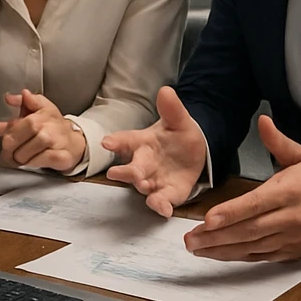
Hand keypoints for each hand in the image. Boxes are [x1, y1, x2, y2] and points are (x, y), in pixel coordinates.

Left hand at [0, 89, 85, 171]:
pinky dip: (36, 163)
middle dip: (10, 151)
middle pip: (10, 143)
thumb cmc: (54, 125)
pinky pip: (38, 162)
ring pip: (23, 156)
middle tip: (15, 151)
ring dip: (23, 159)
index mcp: (33, 116)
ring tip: (30, 153)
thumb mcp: (40, 109)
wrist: (76, 140)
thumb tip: (10, 96)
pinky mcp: (59, 155)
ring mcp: (51, 140)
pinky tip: (41, 158)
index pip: (7, 124)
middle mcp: (41, 126)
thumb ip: (24, 103)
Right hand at [101, 86, 208, 216]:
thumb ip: (171, 108)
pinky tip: (164, 210)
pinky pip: (161, 201)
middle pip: (131, 168)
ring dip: (142, 186)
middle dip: (125, 171)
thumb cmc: (178, 135)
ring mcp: (154, 180)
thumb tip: (166, 90)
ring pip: (143, 186)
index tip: (106, 142)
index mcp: (142, 142)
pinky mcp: (167, 193)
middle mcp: (143, 163)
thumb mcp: (178, 120)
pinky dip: (161, 206)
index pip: (125, 140)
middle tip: (116, 173)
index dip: (115, 142)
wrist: (194, 153)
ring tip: (144, 186)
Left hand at [182, 114, 300, 261]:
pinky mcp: (288, 252)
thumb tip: (263, 120)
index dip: (232, 213)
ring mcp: (289, 238)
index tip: (208, 219)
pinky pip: (259, 256)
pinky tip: (216, 254)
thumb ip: (278, 141)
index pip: (256, 204)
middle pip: (250, 229)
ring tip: (196, 247)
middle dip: (217, 236)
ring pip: (252, 246)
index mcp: (290, 192)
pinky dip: (236, 256)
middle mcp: (290, 218)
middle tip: (190, 239)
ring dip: (222, 249)